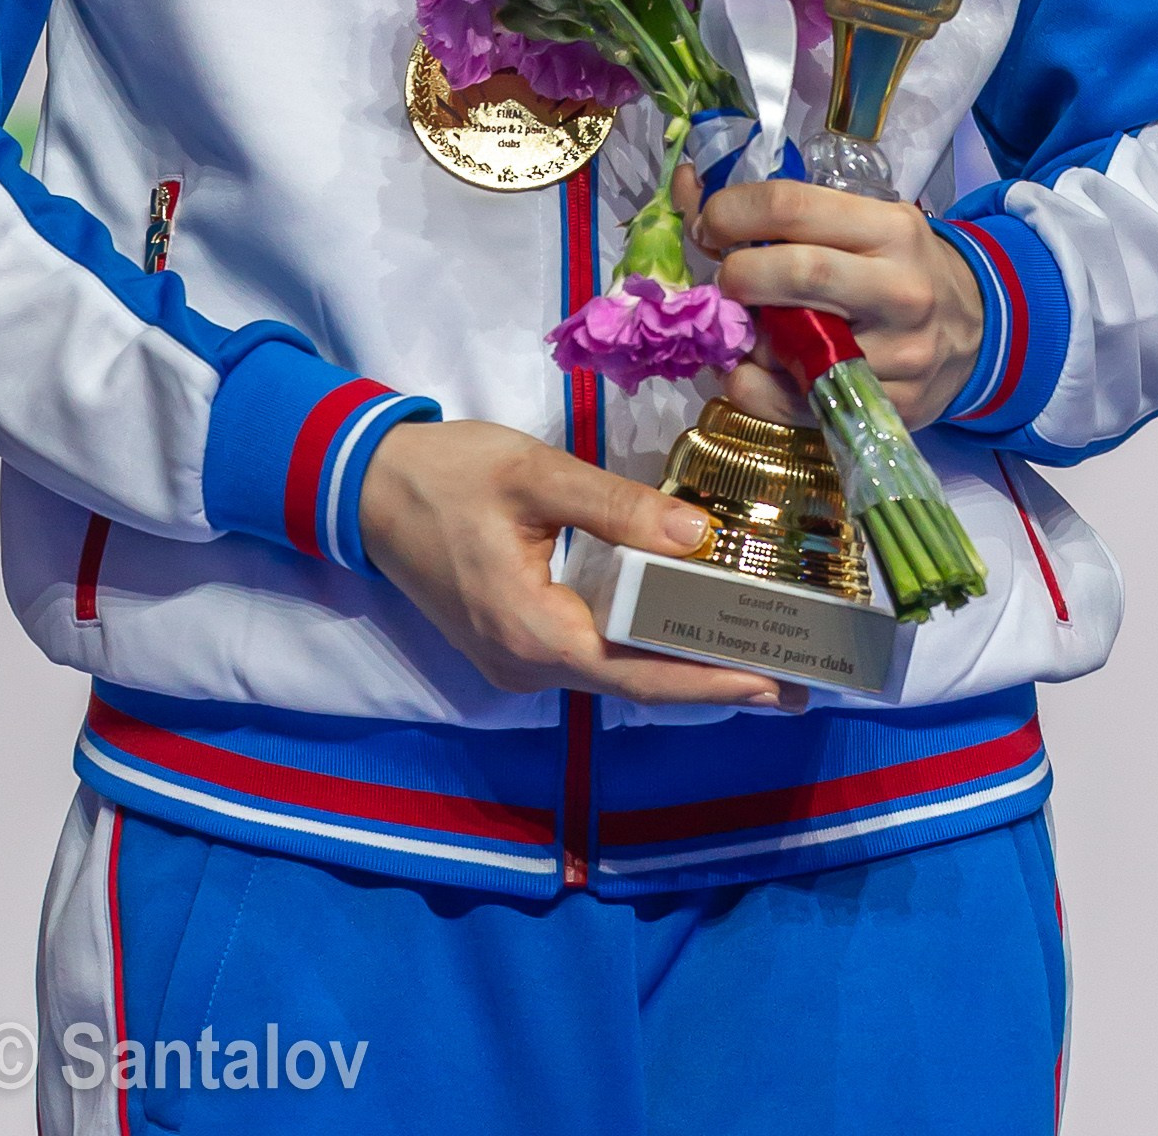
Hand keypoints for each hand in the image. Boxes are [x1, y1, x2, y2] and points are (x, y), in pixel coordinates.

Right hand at [358, 418, 800, 709]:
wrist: (365, 485)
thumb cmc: (448, 473)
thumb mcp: (536, 473)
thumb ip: (618, 507)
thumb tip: (700, 539)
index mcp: (531, 631)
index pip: (638, 672)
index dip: (711, 681)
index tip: (776, 682)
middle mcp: (525, 667)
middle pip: (634, 683)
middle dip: (713, 681)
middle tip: (792, 677)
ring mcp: (515, 663)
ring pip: (614, 675)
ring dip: (681, 667)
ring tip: (755, 655)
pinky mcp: (512, 646)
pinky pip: (591, 658)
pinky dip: (643, 650)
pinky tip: (684, 632)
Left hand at [691, 179, 983, 430]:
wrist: (975, 330)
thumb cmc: (899, 265)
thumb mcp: (862, 221)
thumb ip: (784, 211)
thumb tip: (689, 186)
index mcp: (890, 229)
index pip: (791, 206)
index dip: (730, 212)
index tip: (709, 224)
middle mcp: (899, 289)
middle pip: (793, 273)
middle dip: (735, 274)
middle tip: (723, 279)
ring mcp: (896, 355)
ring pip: (791, 346)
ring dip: (742, 337)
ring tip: (740, 325)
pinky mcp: (887, 408)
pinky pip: (792, 403)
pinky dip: (751, 386)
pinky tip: (751, 368)